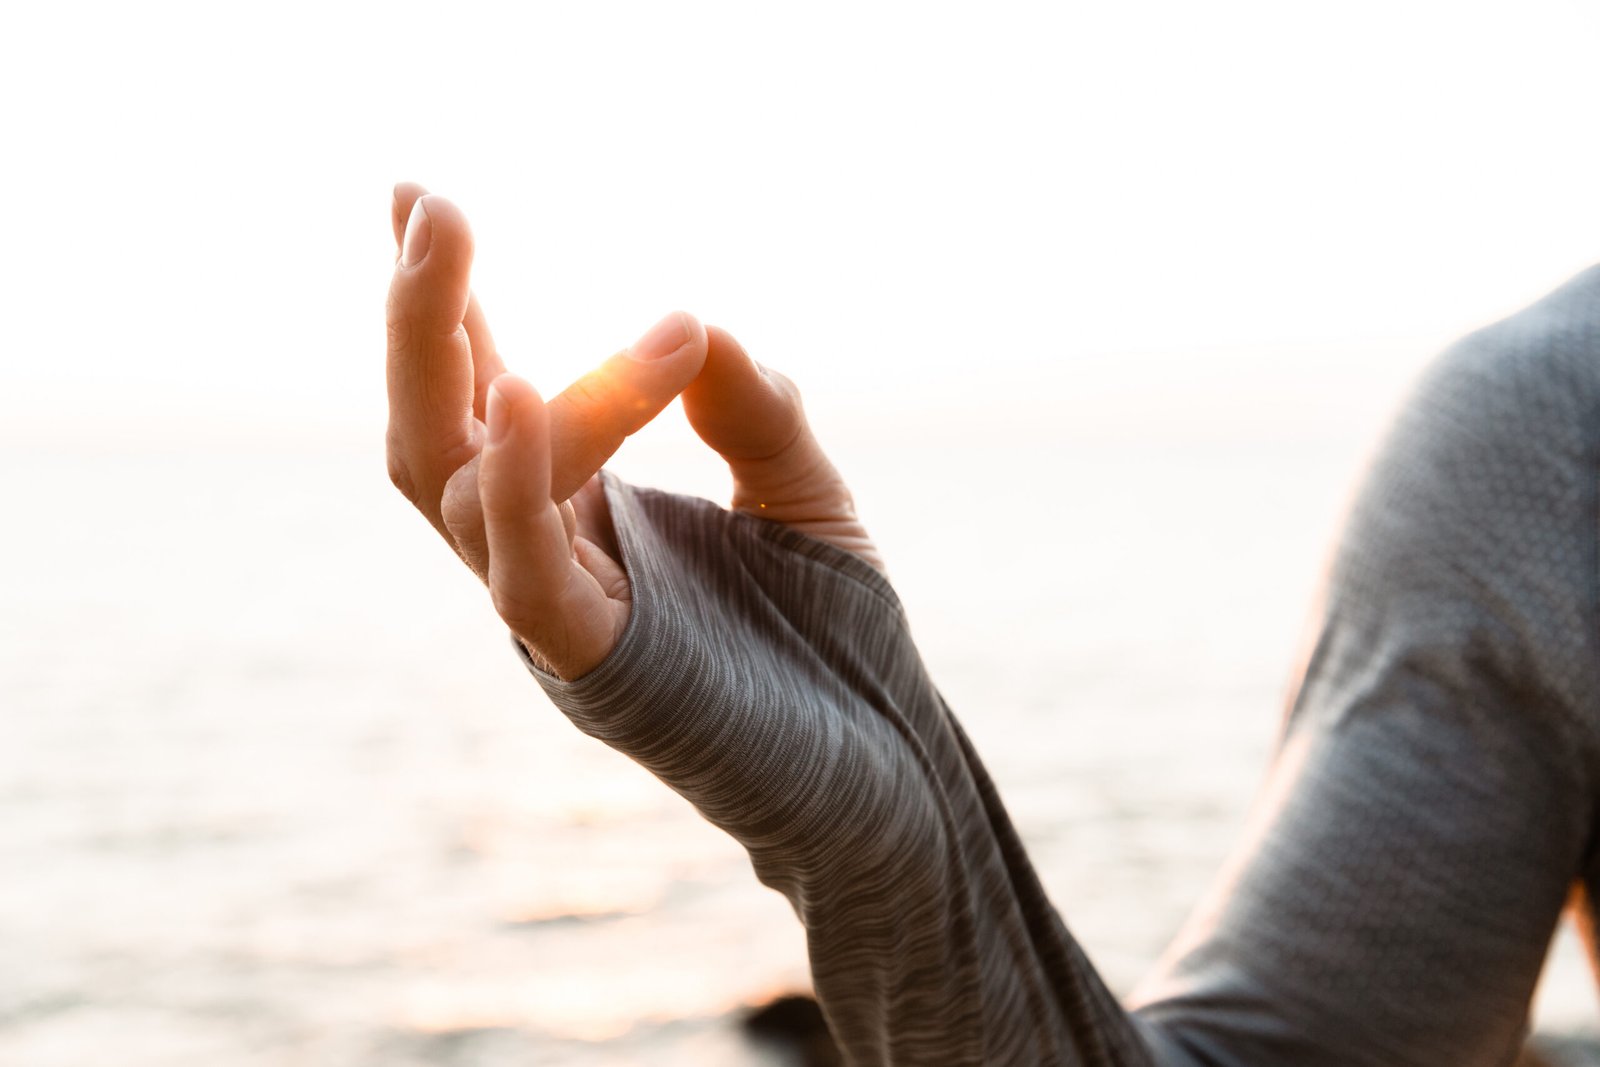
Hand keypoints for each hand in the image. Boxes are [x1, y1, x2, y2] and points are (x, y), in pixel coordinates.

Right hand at [385, 185, 878, 679]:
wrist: (884, 771)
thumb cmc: (834, 641)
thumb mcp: (804, 490)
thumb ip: (754, 407)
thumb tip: (695, 320)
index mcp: (581, 512)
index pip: (485, 394)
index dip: (445, 303)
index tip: (417, 195)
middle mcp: (546, 555)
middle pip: (431, 431)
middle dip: (415, 315)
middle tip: (424, 200)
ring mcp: (557, 612)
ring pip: (453, 484)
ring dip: (447, 355)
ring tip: (453, 237)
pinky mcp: (595, 665)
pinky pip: (522, 570)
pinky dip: (517, 476)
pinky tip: (520, 383)